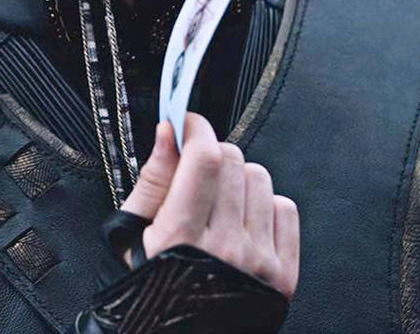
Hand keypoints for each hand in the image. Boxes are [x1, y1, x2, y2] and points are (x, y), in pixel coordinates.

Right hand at [120, 113, 299, 300]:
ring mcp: (258, 262)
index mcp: (181, 239)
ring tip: (217, 206)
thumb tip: (168, 133)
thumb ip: (152, 181)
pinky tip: (242, 223)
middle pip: (233, 161)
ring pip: (260, 179)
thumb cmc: (150, 295)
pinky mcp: (284, 275)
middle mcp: (225, 249)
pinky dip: (264, 207)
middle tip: (195, 174)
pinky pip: (286, 208)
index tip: (187, 125)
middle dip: (211, 155)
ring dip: (237, 181)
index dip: (196, 129)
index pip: (205, 158)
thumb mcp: (133, 238)